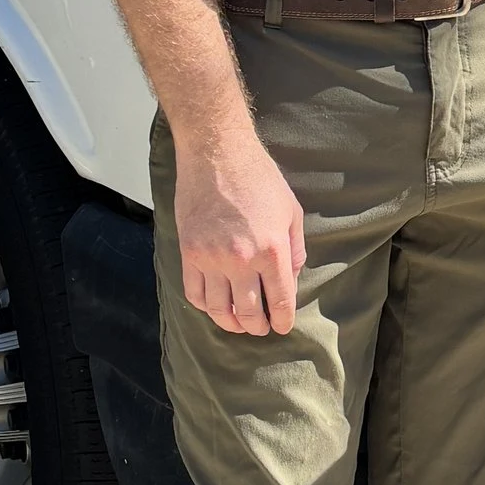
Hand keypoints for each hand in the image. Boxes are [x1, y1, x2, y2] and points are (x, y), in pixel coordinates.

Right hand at [175, 127, 305, 335]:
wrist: (217, 155)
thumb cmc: (259, 178)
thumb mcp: (291, 212)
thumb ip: (295, 249)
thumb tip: (292, 278)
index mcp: (272, 250)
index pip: (279, 300)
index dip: (282, 320)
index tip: (282, 328)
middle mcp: (241, 259)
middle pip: (249, 311)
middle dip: (258, 327)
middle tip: (261, 329)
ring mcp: (211, 258)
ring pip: (218, 308)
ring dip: (230, 323)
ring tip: (238, 324)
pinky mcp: (189, 252)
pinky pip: (194, 292)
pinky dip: (205, 306)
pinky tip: (215, 305)